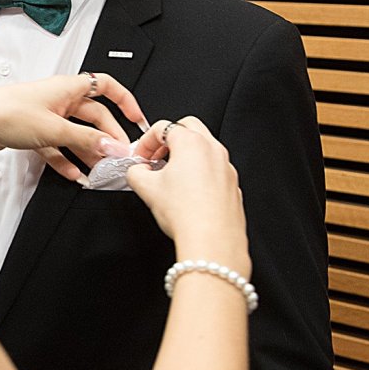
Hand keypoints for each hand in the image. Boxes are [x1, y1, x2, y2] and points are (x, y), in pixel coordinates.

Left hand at [0, 72, 147, 185]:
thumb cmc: (6, 112)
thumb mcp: (54, 129)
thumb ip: (86, 140)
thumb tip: (113, 146)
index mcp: (68, 87)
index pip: (106, 86)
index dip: (125, 101)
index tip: (137, 120)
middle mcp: (59, 99)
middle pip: (93, 117)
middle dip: (107, 138)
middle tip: (117, 157)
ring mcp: (46, 116)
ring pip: (76, 135)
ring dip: (88, 153)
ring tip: (99, 171)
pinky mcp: (33, 132)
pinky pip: (58, 147)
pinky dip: (67, 160)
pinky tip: (75, 175)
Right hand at [125, 117, 249, 276]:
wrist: (212, 241)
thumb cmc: (186, 214)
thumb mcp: (146, 189)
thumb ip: (135, 172)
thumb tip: (137, 171)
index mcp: (192, 143)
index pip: (163, 127)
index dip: (146, 141)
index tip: (140, 157)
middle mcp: (213, 150)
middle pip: (189, 128)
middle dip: (169, 139)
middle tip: (156, 157)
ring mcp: (226, 167)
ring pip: (204, 148)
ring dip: (185, 155)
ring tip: (170, 176)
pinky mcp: (233, 185)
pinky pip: (214, 169)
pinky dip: (200, 172)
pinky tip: (188, 192)